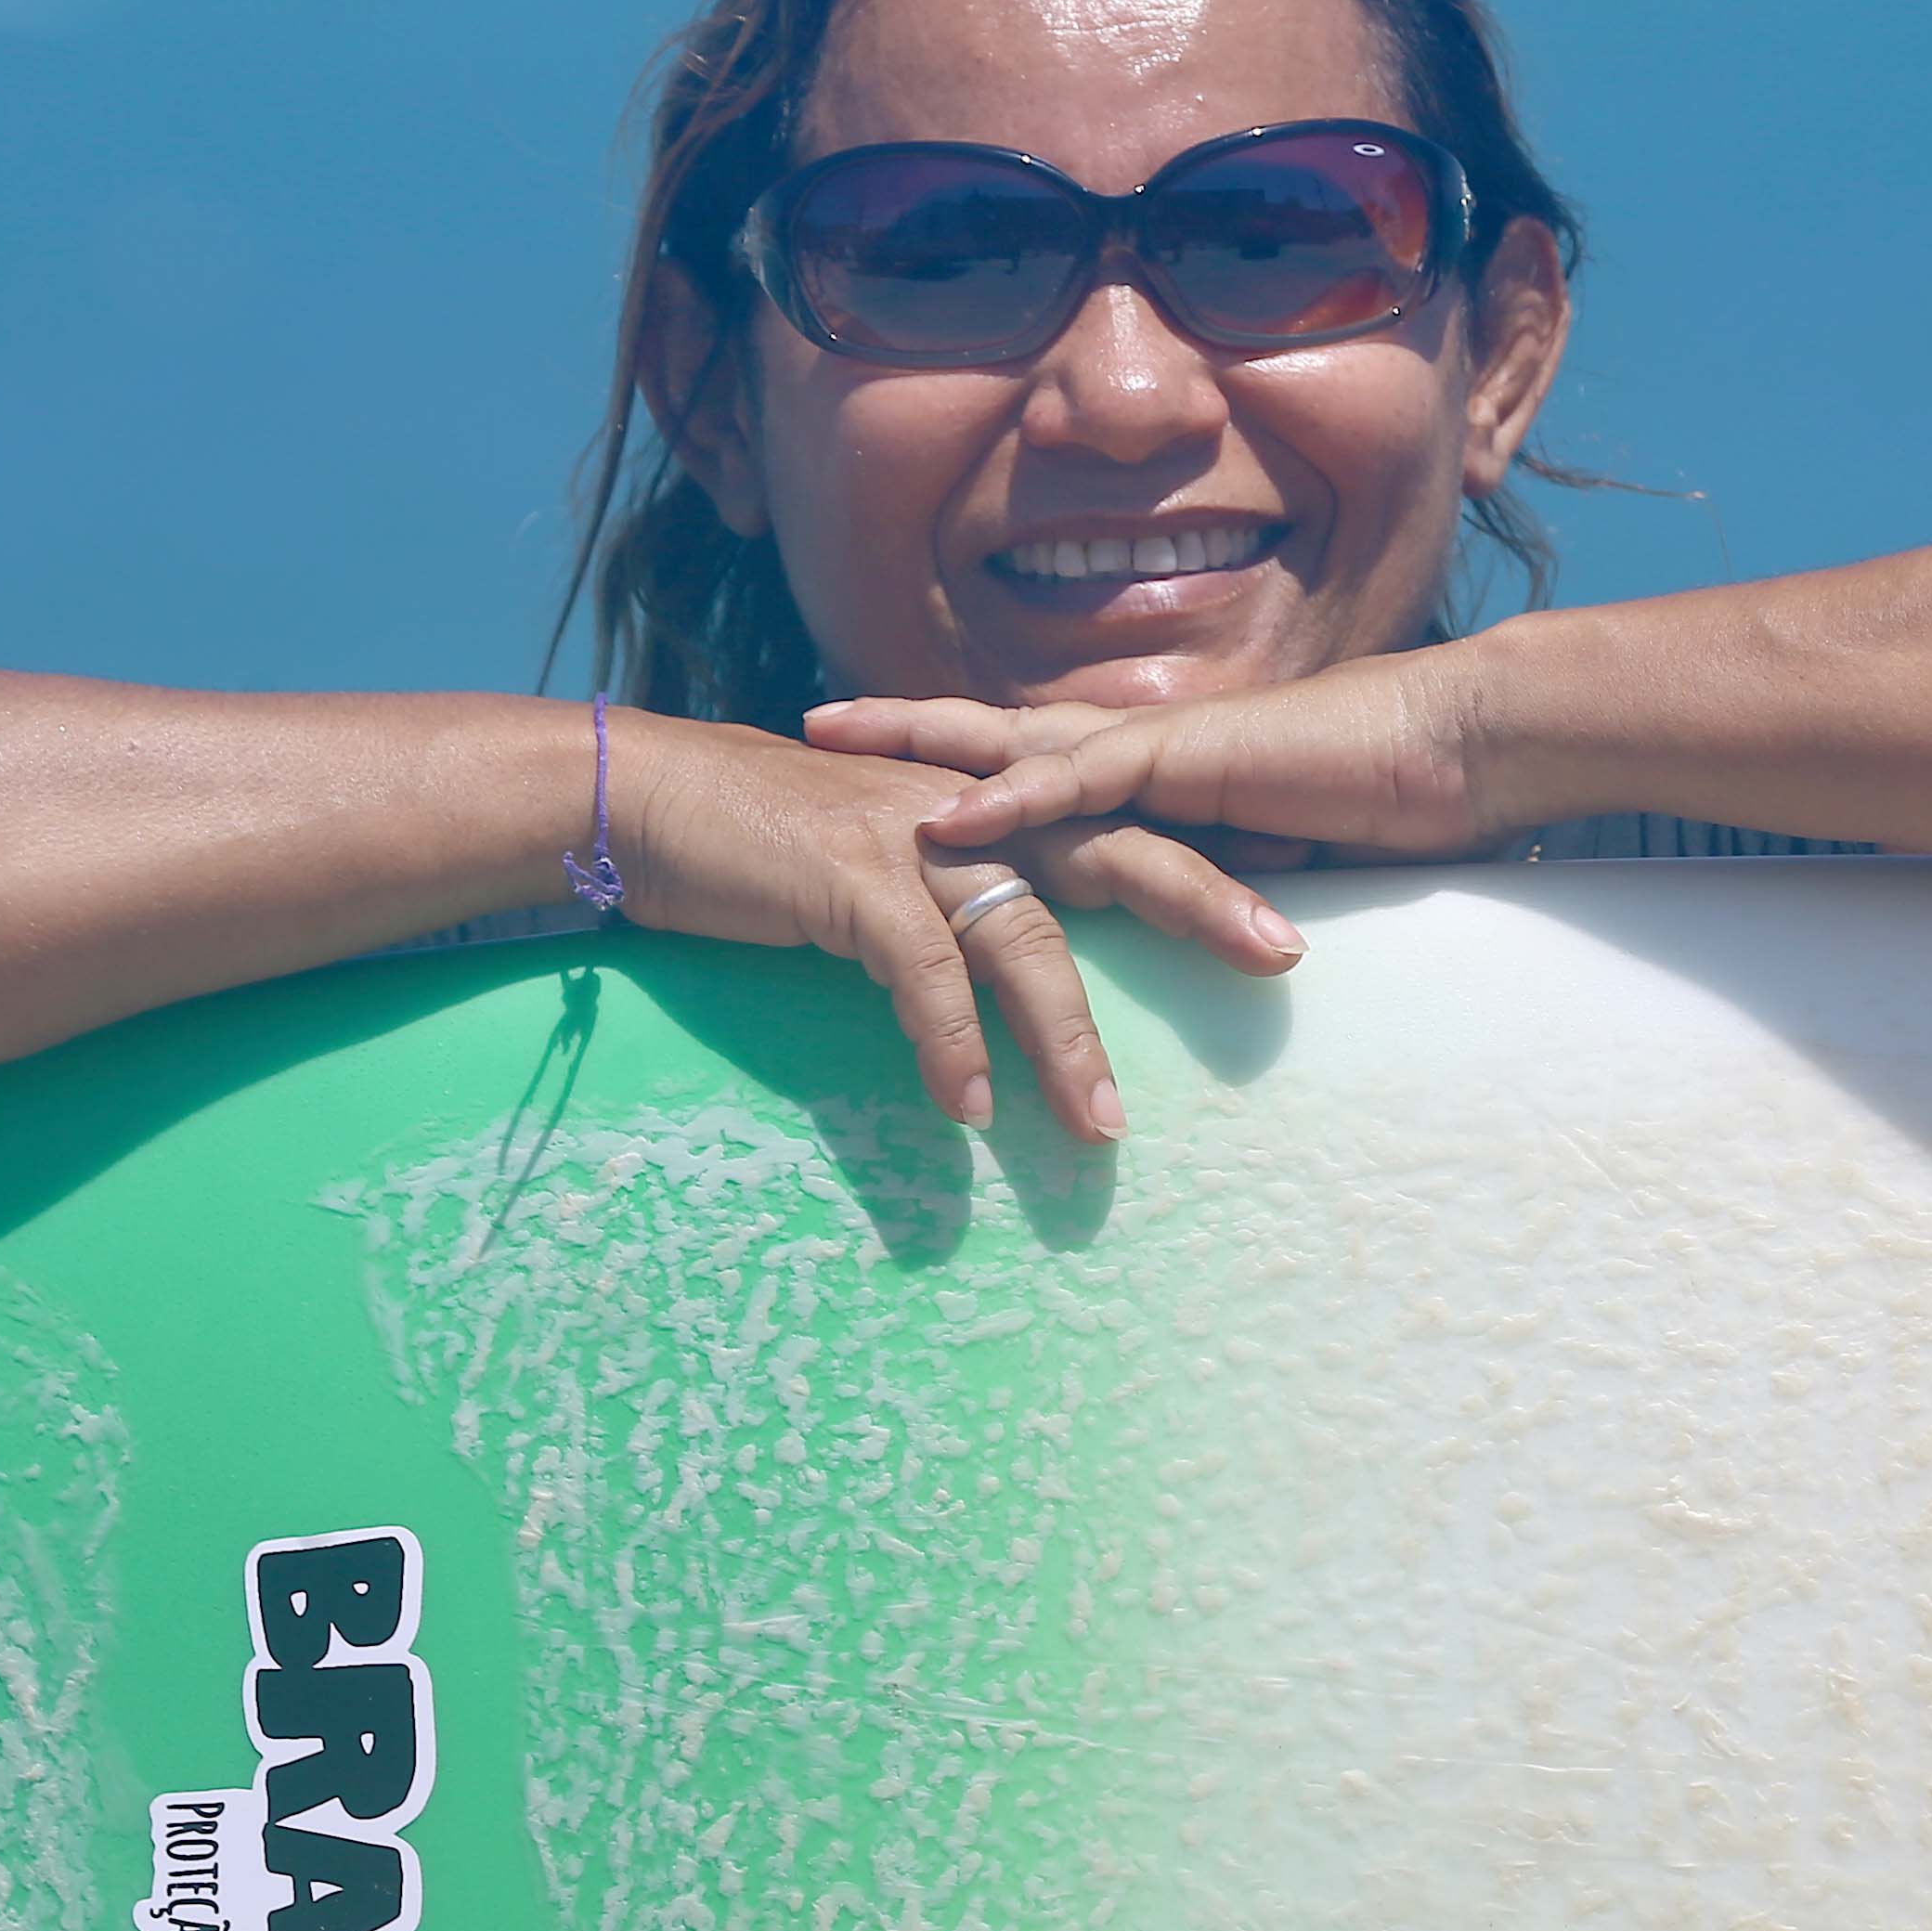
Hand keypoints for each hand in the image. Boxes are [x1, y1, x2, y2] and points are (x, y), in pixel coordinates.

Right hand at [604, 715, 1304, 1140]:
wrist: (651, 801)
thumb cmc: (768, 843)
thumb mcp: (887, 863)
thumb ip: (957, 900)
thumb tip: (1008, 973)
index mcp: (989, 803)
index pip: (1119, 823)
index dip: (1201, 859)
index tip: (1278, 906)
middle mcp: (972, 808)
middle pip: (1113, 850)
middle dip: (1201, 900)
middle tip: (1280, 956)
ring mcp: (915, 837)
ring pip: (1026, 936)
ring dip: (1067, 1040)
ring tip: (1102, 1129)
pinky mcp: (853, 877)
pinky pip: (923, 971)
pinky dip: (948, 1043)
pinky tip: (965, 1108)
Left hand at [811, 650, 1500, 864]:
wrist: (1456, 751)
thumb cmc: (1382, 800)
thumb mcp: (1265, 860)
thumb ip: (1206, 883)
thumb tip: (1181, 932)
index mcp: (1154, 767)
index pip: (1034, 754)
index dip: (956, 754)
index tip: (879, 755)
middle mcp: (1141, 746)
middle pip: (995, 729)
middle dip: (900, 725)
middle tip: (807, 721)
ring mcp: (1161, 745)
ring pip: (1012, 736)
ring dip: (918, 739)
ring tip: (829, 736)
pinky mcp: (1192, 760)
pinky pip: (1084, 780)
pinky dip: (1012, 800)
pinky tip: (945, 815)